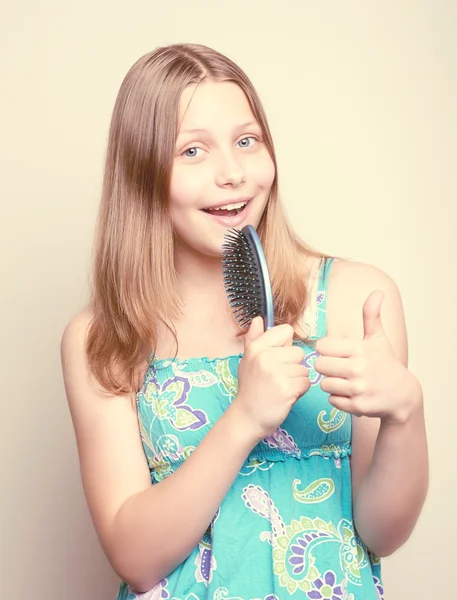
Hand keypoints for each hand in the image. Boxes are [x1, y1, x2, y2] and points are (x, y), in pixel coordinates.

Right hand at [231, 316, 310, 439]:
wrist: (247, 417)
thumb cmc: (250, 388)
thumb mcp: (247, 360)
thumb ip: (254, 338)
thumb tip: (258, 319)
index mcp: (256, 347)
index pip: (286, 331)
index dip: (286, 346)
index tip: (277, 358)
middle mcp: (265, 357)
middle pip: (298, 352)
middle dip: (293, 366)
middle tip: (278, 378)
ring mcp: (276, 373)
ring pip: (303, 369)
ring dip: (296, 380)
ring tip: (281, 388)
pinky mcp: (287, 389)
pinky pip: (306, 383)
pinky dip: (300, 391)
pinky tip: (286, 396)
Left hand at [314, 290, 420, 423]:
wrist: (403, 395)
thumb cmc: (385, 363)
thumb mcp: (378, 338)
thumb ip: (371, 315)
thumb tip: (377, 292)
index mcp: (359, 349)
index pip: (322, 346)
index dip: (325, 349)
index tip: (335, 352)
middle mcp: (358, 368)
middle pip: (319, 365)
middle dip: (325, 366)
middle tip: (337, 367)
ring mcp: (358, 389)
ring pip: (324, 384)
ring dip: (331, 383)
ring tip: (344, 380)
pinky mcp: (357, 406)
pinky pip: (332, 400)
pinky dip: (338, 398)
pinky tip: (350, 393)